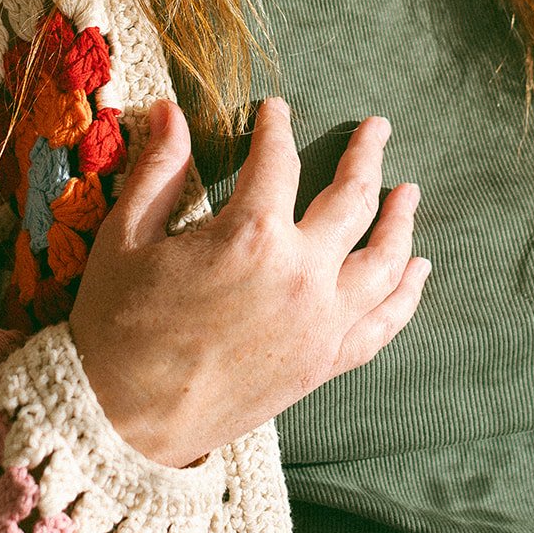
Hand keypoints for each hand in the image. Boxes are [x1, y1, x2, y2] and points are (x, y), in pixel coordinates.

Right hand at [68, 96, 430, 467]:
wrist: (121, 423)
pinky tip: (416, 271)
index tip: (275, 111)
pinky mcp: (323, 365)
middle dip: (367, 156)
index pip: (278, 161)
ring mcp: (320, 324)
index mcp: (250, 235)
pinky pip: (381, 325)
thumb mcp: (126, 235)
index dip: (275, 128)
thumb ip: (159, 168)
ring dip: (401, 221)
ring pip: (383, 261)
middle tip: (378, 128)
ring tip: (409, 192)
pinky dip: (405, 295)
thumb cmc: (117, 325)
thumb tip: (169, 109)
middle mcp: (300, 275)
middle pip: (352, 200)